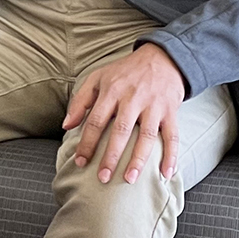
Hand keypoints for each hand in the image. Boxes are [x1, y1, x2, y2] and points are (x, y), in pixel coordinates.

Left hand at [62, 43, 187, 184]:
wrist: (161, 58)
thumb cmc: (125, 72)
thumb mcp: (98, 78)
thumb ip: (80, 101)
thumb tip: (66, 126)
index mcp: (111, 91)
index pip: (95, 121)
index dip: (87, 143)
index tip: (80, 162)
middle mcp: (132, 98)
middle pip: (119, 131)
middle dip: (110, 156)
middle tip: (102, 178)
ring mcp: (153, 105)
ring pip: (145, 136)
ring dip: (138, 159)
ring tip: (129, 179)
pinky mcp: (170, 111)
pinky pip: (172, 136)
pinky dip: (171, 156)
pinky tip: (166, 174)